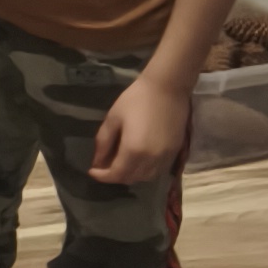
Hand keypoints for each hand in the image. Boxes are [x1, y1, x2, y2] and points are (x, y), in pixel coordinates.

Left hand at [87, 66, 191, 186]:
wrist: (167, 88)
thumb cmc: (136, 99)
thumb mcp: (113, 118)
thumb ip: (103, 142)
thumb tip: (97, 162)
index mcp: (133, 150)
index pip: (116, 174)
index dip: (102, 176)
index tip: (92, 171)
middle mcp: (151, 159)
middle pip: (130, 179)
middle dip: (115, 176)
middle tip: (105, 166)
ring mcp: (165, 158)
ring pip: (145, 178)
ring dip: (131, 175)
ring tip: (121, 164)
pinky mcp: (175, 153)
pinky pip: (158, 171)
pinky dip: (146, 171)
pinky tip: (138, 161)